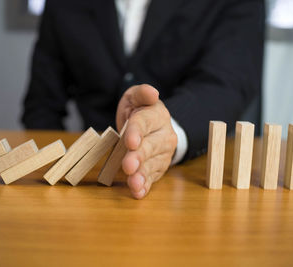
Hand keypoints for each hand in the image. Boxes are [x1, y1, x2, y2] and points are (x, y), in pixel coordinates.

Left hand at [116, 84, 177, 198]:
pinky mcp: (159, 167)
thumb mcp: (137, 97)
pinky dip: (146, 186)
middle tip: (128, 165)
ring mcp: (163, 153)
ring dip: (142, 175)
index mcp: (157, 115)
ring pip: (153, 164)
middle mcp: (164, 135)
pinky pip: (153, 177)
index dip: (137, 132)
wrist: (151, 126)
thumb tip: (152, 92)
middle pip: (150, 146)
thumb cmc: (140, 111)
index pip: (145, 123)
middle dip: (139, 156)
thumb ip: (142, 93)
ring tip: (134, 184)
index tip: (130, 141)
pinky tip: (138, 192)